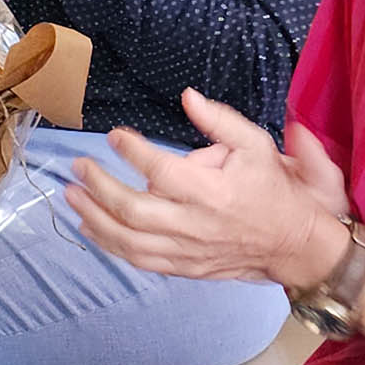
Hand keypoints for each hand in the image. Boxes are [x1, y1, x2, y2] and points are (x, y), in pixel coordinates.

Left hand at [68, 90, 351, 287]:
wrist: (294, 244)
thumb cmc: (273, 189)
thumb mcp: (255, 144)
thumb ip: (220, 120)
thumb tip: (187, 96)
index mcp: (213, 191)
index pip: (162, 171)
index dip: (133, 151)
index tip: (115, 134)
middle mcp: (195, 224)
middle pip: (133, 210)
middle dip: (99, 187)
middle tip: (78, 165)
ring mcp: (187, 250)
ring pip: (128, 241)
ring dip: (93, 218)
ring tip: (70, 196)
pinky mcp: (183, 267)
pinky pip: (138, 260)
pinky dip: (109, 244)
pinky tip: (89, 227)